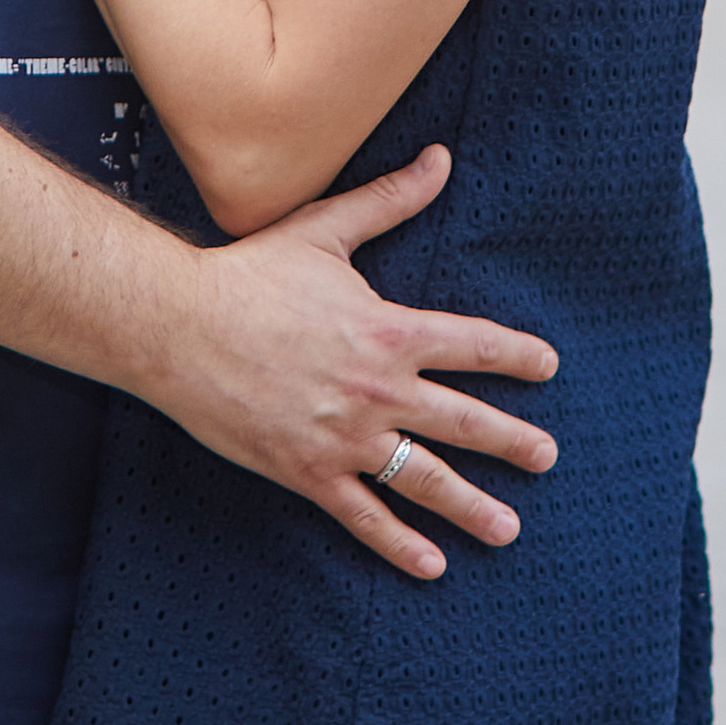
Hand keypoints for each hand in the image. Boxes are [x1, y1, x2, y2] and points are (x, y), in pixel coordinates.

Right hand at [133, 145, 559, 579]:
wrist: (178, 326)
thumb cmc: (249, 273)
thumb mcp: (325, 230)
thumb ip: (390, 201)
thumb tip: (442, 159)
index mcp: (389, 330)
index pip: (473, 344)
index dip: (516, 355)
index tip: (547, 367)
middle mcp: (378, 389)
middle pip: (464, 421)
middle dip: (512, 442)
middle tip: (547, 457)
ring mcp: (345, 436)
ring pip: (424, 478)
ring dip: (471, 505)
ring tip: (509, 526)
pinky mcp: (307, 470)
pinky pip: (363, 515)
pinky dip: (399, 544)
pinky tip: (432, 565)